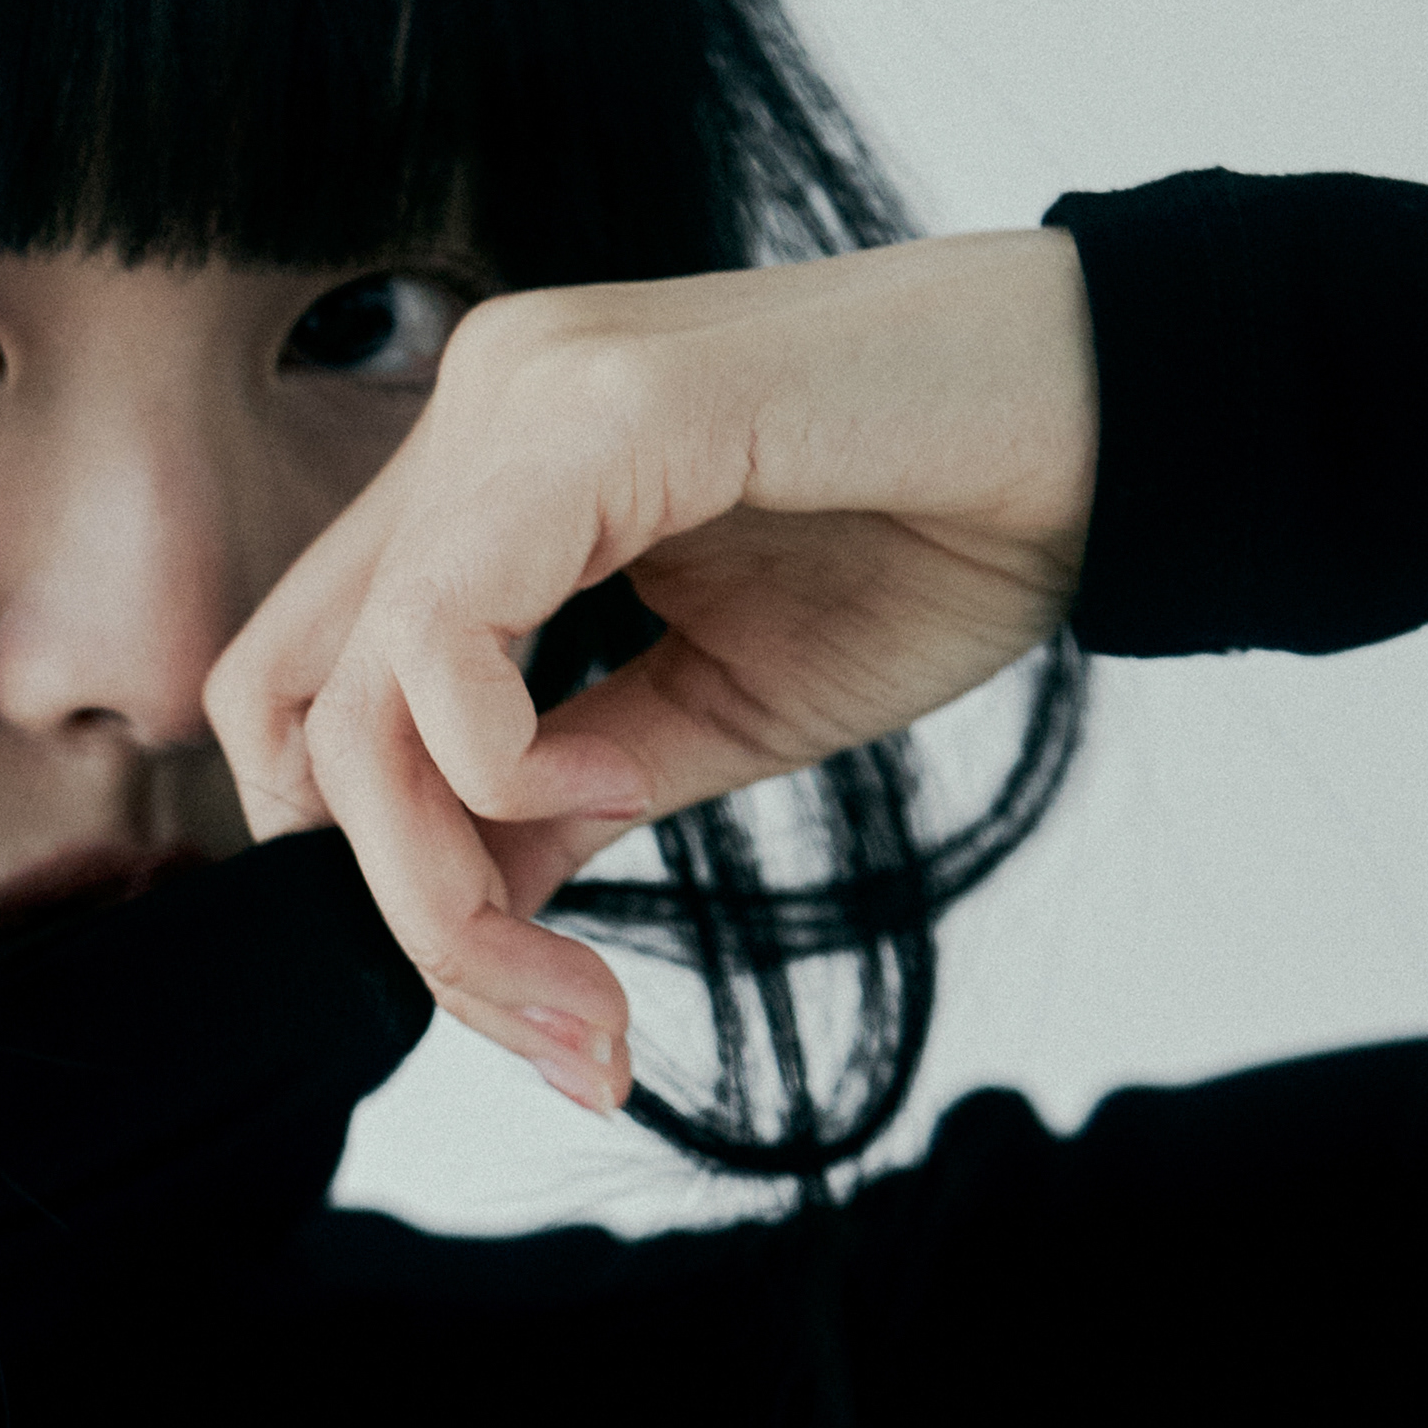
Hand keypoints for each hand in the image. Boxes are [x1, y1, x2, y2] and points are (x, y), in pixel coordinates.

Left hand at [201, 229, 1097, 1107]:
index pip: (313, 688)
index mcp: (489, 471)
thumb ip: (566, 794)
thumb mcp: (715, 713)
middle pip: (298, 713)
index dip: (372, 867)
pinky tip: (605, 794)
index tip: (526, 996)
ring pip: (356, 698)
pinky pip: (446, 626)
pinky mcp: (597, 404)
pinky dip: (493, 760)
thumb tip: (448, 907)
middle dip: (407, 919)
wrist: (1128, 419)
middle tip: (561, 1034)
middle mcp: (478, 408)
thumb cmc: (943, 538)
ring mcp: (523, 393)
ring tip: (583, 990)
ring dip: (445, 894)